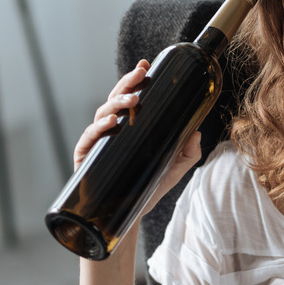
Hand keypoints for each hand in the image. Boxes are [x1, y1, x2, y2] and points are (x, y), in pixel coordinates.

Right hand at [73, 59, 202, 213]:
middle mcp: (110, 131)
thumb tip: (197, 131)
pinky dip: (99, 128)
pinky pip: (89, 139)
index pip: (130, 98)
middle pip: (115, 99)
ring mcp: (97, 143)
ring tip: (133, 100)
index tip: (146, 65)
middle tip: (141, 74)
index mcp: (128, 127)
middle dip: (127, 84)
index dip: (135, 80)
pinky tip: (112, 122)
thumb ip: (188, 153)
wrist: (127, 219)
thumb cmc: (146, 189)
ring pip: (102, 114)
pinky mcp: (86, 159)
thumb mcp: (173, 170)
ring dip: (117, 103)